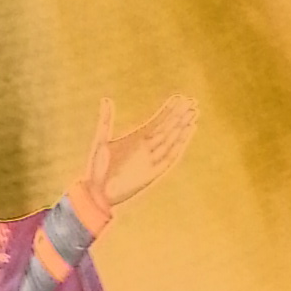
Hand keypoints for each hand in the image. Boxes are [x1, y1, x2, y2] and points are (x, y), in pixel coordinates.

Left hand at [84, 93, 197, 213]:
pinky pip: (170, 157)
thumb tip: (106, 99)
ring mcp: (151, 160)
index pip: (158, 121)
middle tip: (192, 101)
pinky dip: (179, 145)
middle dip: (179, 115)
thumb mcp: (101, 140)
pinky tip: (187, 133)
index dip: (169, 110)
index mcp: (137, 139)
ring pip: (171, 140)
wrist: (97, 193)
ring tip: (193, 113)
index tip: (180, 97)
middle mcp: (147, 148)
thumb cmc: (96, 168)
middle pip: (167, 128)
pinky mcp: (153, 172)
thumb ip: (106, 120)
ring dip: (182, 127)